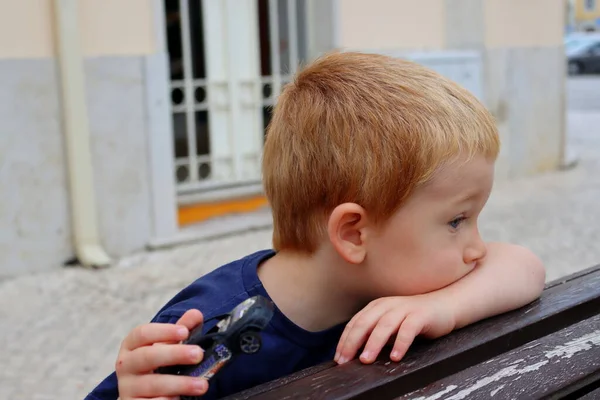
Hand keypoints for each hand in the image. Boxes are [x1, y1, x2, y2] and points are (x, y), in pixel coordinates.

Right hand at [116, 309, 207, 399]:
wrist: (138, 395)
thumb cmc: (155, 364)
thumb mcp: (165, 346)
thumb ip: (181, 329)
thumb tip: (196, 314)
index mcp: (131, 346)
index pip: (142, 333)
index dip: (163, 331)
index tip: (184, 331)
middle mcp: (125, 366)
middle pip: (147, 356)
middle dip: (175, 354)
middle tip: (198, 354)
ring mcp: (127, 388)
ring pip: (152, 384)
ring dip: (180, 384)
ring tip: (202, 385)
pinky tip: (180, 399)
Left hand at [335, 295, 454, 364]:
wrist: (445, 305)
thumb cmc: (414, 320)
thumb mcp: (390, 326)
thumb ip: (375, 334)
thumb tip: (355, 354)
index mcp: (376, 307)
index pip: (355, 324)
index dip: (344, 341)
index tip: (338, 359)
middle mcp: (387, 306)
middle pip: (364, 323)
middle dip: (352, 343)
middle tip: (345, 361)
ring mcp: (404, 309)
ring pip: (384, 326)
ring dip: (373, 343)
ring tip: (366, 360)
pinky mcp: (420, 316)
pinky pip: (408, 329)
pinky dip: (400, 343)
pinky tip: (395, 356)